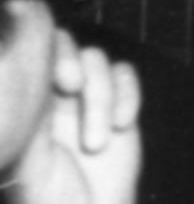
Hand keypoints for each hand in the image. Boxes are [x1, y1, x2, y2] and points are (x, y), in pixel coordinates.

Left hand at [18, 27, 143, 203]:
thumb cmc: (50, 200)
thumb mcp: (30, 164)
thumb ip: (29, 125)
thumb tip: (23, 89)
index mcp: (30, 108)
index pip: (39, 57)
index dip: (54, 55)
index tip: (63, 82)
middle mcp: (56, 97)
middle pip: (69, 48)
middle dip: (78, 64)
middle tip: (74, 87)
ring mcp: (87, 100)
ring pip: (99, 62)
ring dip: (102, 99)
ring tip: (96, 142)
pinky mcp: (118, 105)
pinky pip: (127, 76)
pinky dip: (128, 97)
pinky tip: (121, 126)